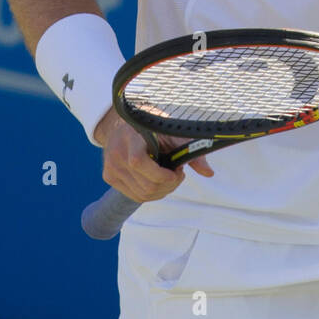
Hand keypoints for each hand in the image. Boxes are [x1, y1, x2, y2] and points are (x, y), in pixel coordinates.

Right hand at [94, 108, 213, 204]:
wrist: (124, 123)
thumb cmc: (152, 127)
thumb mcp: (172, 134)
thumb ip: (190, 152)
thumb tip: (209, 173)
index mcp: (130, 138)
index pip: (138, 163)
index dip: (162, 175)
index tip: (177, 172)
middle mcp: (116, 154)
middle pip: (145, 185)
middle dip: (168, 185)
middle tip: (177, 174)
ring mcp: (110, 167)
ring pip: (142, 194)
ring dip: (162, 190)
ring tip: (168, 176)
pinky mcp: (109, 177)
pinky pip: (135, 195)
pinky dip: (151, 193)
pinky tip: (158, 180)